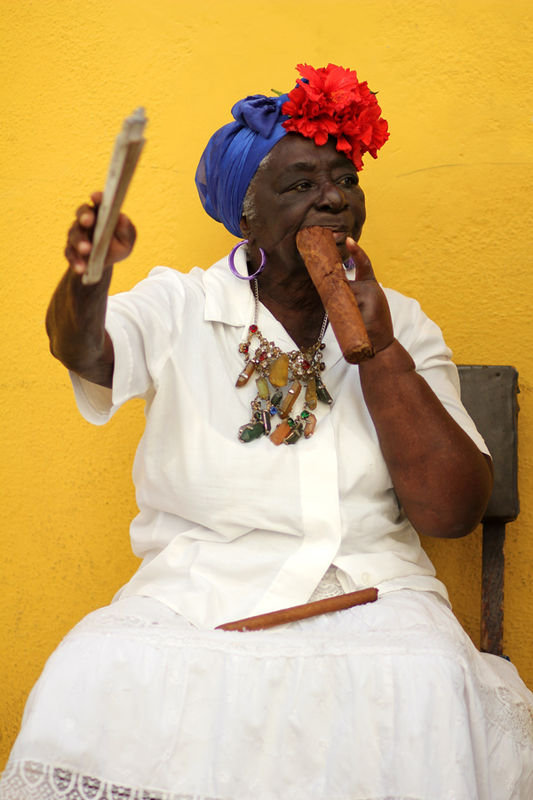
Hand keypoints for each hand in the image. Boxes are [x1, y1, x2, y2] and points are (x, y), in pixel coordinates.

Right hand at [64, 191, 135, 277]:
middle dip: (85, 217)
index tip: (96, 197)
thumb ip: (126, 230)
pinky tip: (81, 268)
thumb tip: (123, 219)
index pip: (98, 202)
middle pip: (82, 214)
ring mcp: (76, 235)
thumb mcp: (126, 241)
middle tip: (88, 221)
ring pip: (74, 235)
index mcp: (100, 213)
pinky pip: (70, 254)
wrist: (103, 266)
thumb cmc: (117, 247)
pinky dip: (76, 261)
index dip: (97, 198)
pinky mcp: (70, 250)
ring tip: (86, 249)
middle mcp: (85, 221)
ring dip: (80, 242)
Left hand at [346, 237, 394, 353]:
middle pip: (345, 282)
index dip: (356, 251)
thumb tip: (328, 286)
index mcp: (371, 285)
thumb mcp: (361, 306)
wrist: (380, 346)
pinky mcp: (369, 303)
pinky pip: (348, 303)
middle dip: (337, 293)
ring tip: (354, 320)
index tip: (347, 240)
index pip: (364, 263)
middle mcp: (373, 287)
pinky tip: (357, 321)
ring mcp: (371, 295)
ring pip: (345, 293)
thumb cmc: (368, 327)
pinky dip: (346, 312)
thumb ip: (351, 294)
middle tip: (341, 306)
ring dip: (341, 307)